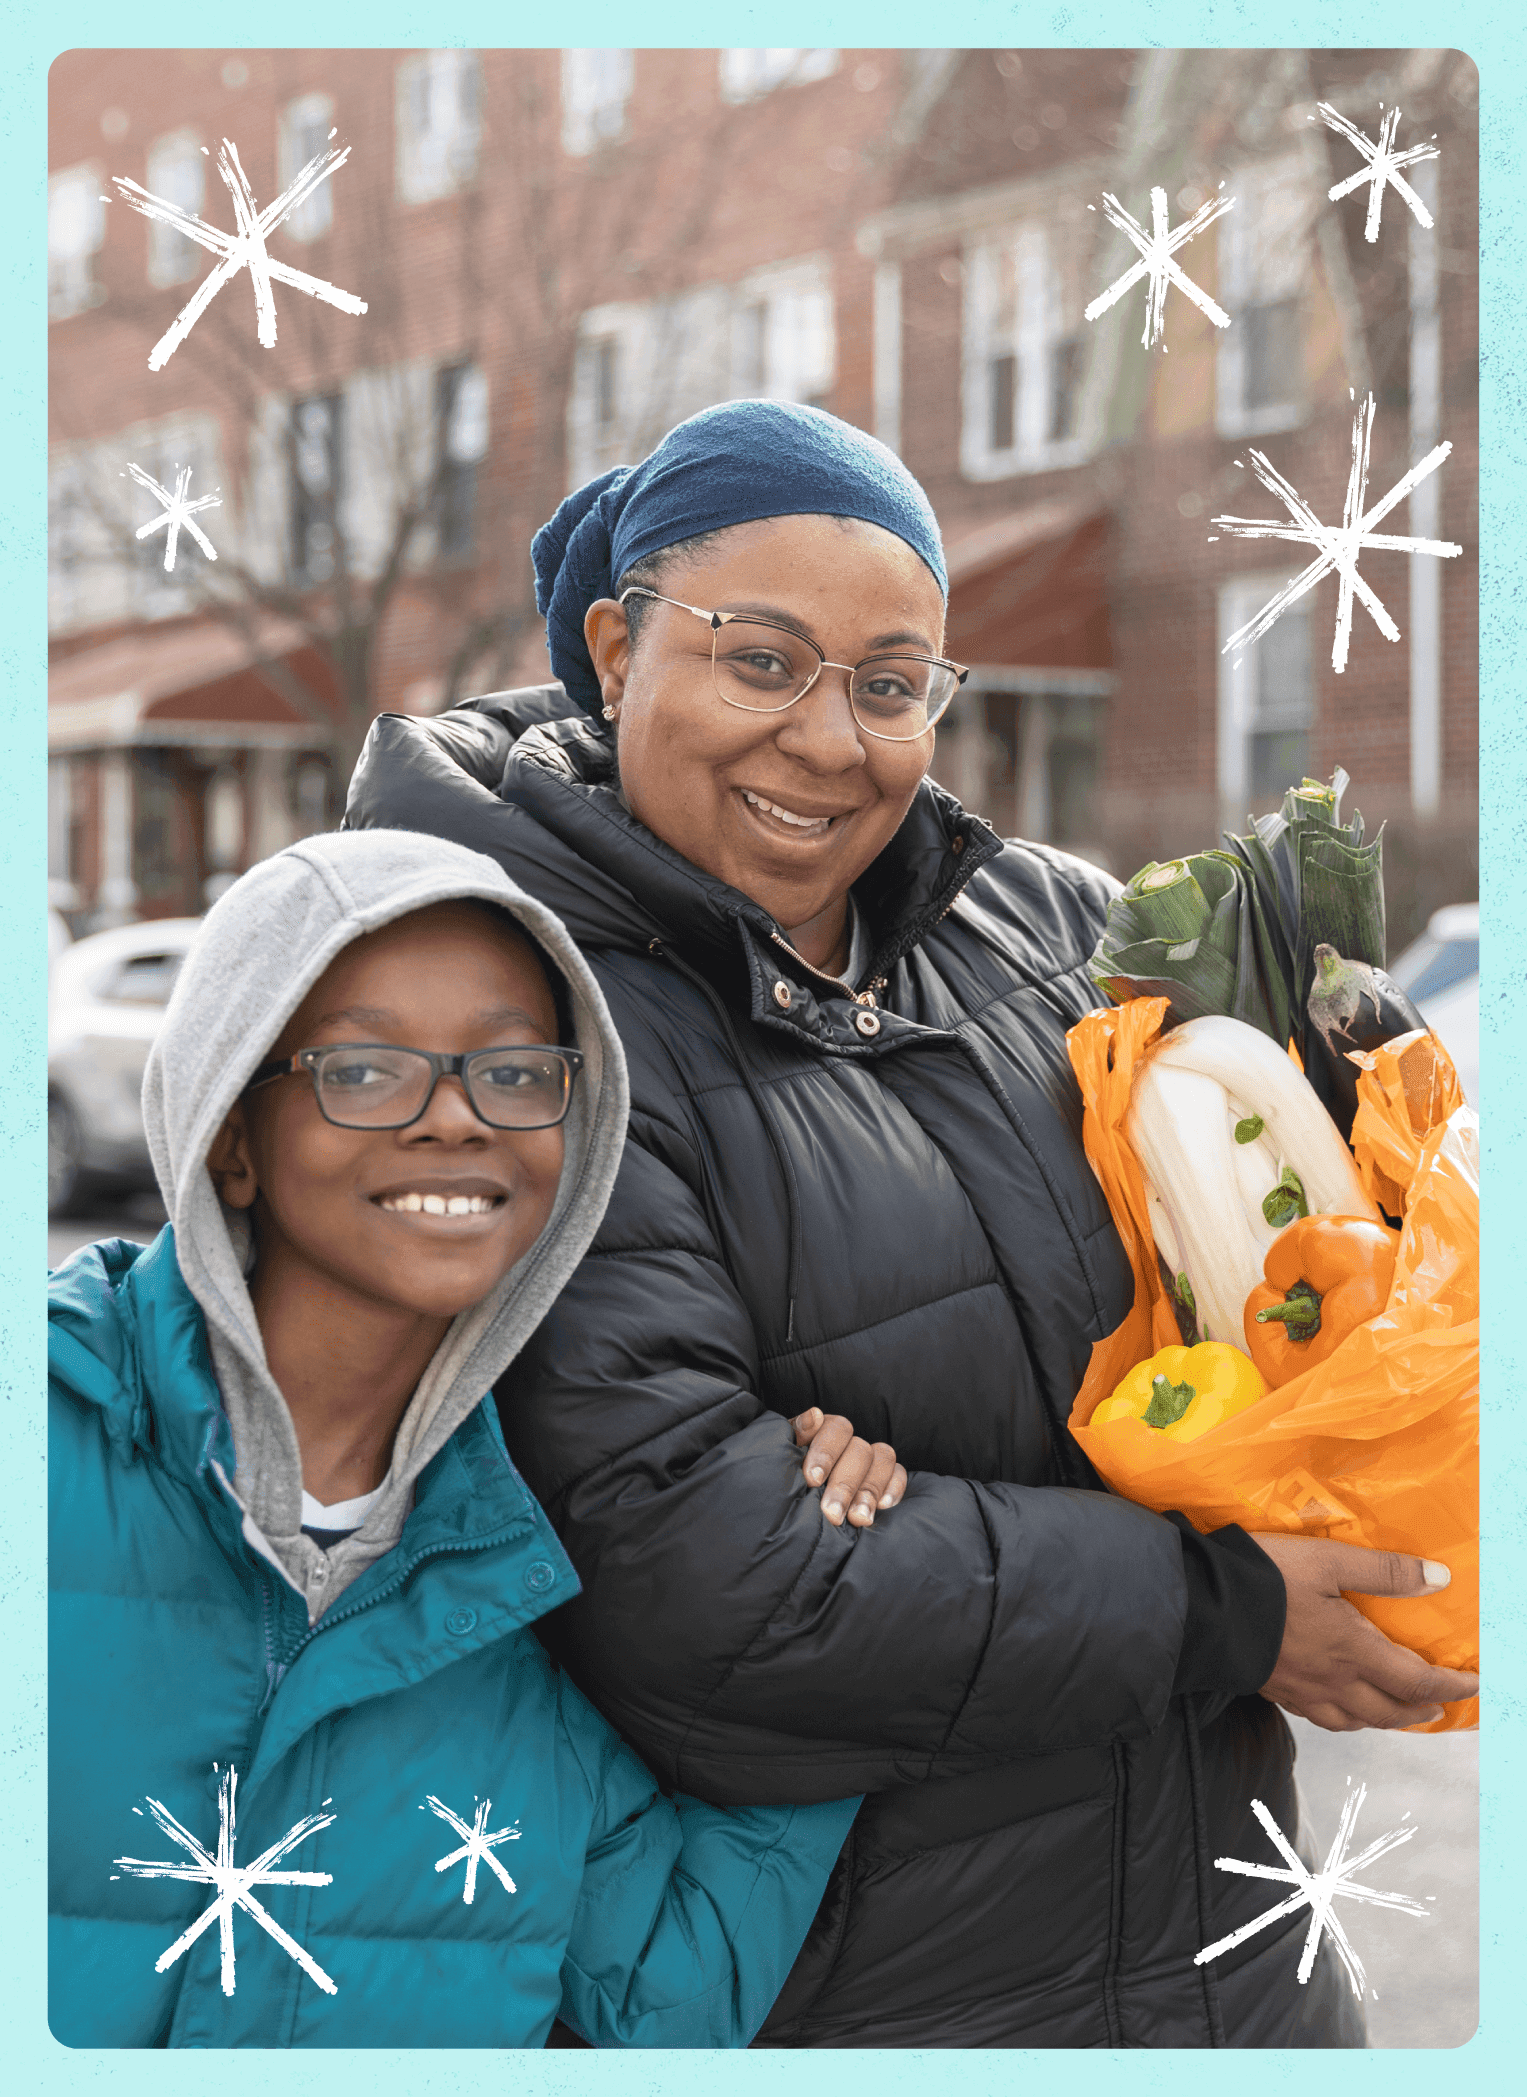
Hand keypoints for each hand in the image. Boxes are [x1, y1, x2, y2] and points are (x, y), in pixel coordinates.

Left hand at [791, 1408, 907, 1527]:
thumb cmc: (782, 1482)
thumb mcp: (780, 1458)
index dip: (826, 1453)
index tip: (813, 1480)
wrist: (789, 1514)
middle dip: (845, 1484)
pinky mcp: (886, 1478)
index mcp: (824, 1431)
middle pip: (859, 1450)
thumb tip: (815, 1415)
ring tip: (858, 1519)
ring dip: (870, 1490)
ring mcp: (870, 1459)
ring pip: (882, 1460)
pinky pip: (899, 1474)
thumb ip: (795, 1435)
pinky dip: (894, 1488)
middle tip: (832, 1513)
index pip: (836, 1429)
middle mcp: (850, 1442)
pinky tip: (883, 1507)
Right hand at [1252, 1535, 1479, 1730]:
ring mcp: (1302, 1691)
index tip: (1473, 1683)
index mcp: (1353, 1651)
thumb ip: (1383, 1571)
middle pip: (1389, 1711)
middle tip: (1439, 1705)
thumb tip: (1439, 1579)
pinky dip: (1343, 1718)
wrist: (1201, 1608)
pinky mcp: (1275, 1691)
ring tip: (1394, 1711)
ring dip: (1384, 1720)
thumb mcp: (1327, 1559)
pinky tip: (1336, 1705)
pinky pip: (1320, 1717)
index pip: (1416, 1680)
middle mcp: (1333, 1680)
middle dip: (1420, 1710)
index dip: (1450, 1684)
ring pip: (1355, 1721)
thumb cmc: (1266, 1580)